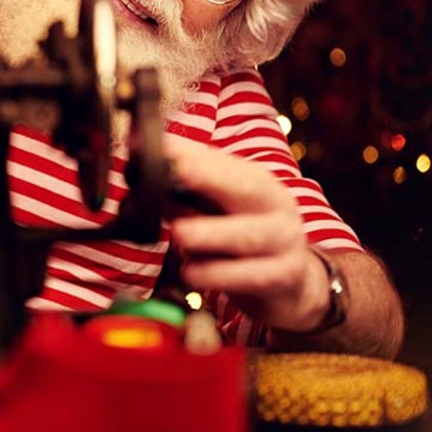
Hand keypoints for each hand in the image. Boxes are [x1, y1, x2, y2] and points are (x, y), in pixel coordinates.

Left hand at [164, 138, 329, 332]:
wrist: (291, 283)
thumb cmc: (241, 241)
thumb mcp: (217, 212)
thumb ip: (183, 196)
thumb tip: (140, 177)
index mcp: (257, 183)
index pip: (224, 163)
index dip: (192, 155)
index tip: (160, 147)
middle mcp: (276, 206)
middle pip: (247, 188)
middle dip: (209, 177)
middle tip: (177, 172)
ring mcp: (285, 242)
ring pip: (246, 236)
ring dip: (208, 235)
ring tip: (180, 236)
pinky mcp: (283, 277)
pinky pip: (247, 276)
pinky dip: (214, 275)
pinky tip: (191, 273)